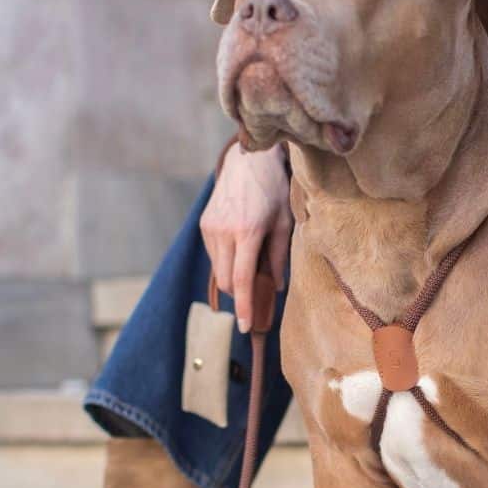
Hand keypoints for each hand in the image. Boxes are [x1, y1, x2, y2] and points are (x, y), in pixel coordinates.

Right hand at [200, 142, 291, 332]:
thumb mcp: (284, 222)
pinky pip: (213, 254)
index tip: (246, 328)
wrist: (248, 159)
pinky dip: (226, 260)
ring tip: (251, 262)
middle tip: (256, 295)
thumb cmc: (273, 189)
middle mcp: (224, 231)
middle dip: (239, 294)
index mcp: (247, 232)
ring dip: (232, 276)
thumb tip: (277, 287)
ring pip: (217, 269)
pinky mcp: (204, 223)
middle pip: (225, 281)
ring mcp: (209, 227)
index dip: (245, 307)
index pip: (241, 280)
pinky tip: (240, 247)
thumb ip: (279, 257)